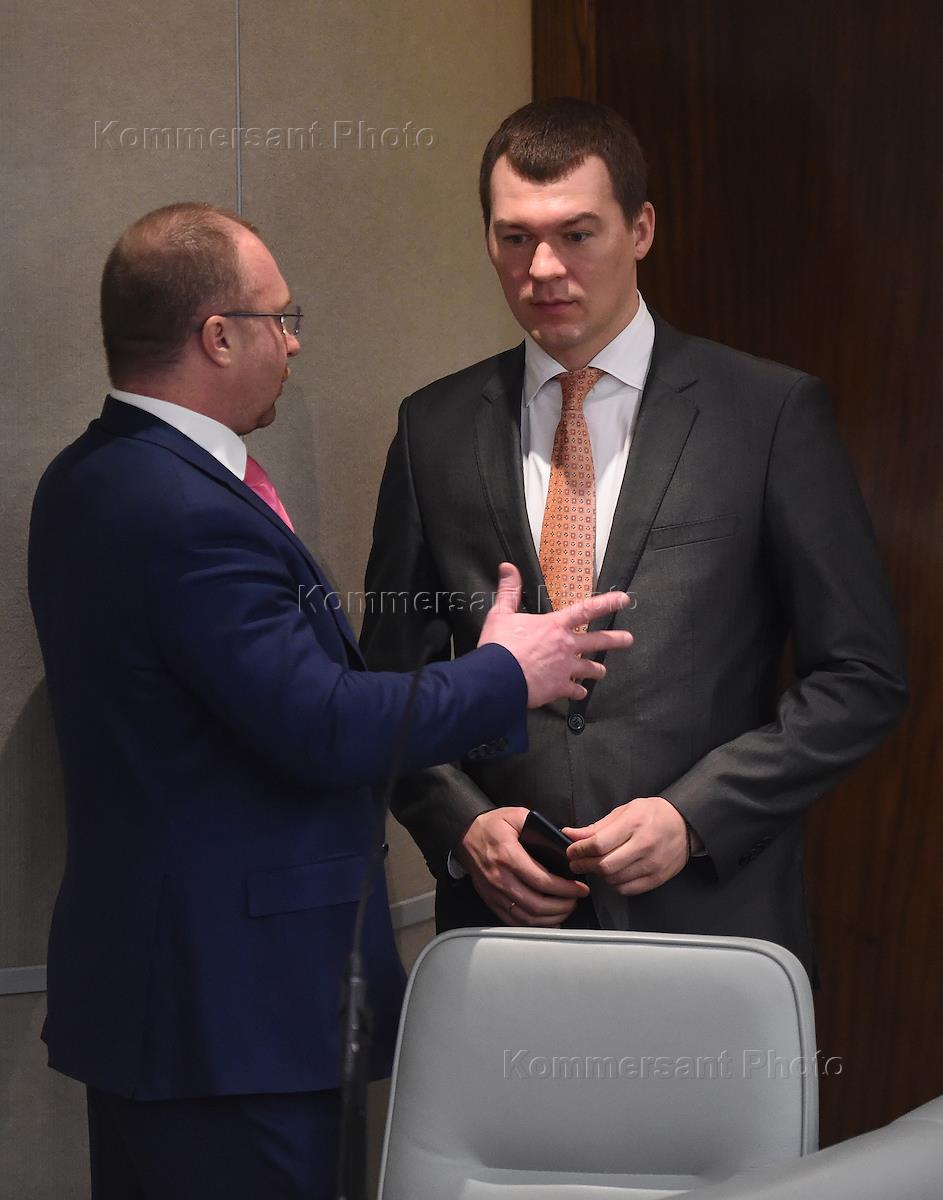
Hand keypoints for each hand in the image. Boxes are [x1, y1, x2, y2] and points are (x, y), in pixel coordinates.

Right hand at [455, 807, 590, 925]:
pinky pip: (513, 921)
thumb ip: (539, 826)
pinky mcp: (491, 900)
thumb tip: (562, 842)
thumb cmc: (491, 826)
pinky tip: (547, 921)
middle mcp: (500, 877)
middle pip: (536, 904)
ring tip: (565, 910)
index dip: (565, 888)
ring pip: (526, 917)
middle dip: (562, 906)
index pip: (541, 880)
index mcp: (508, 856)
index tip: (579, 889)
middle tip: (575, 901)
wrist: (464, 835)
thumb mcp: (516, 815)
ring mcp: (494, 892)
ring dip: (550, 918)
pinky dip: (533, 926)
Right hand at [478, 563, 632, 707]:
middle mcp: (565, 646)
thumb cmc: (499, 647)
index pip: (586, 610)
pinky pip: (574, 690)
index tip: (623, 600)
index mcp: (554, 626)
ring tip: (601, 672)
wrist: (496, 678)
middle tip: (628, 639)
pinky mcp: (558, 687)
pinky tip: (578, 693)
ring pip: (589, 669)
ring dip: (596, 670)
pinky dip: (577, 692)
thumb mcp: (501, 614)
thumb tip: (508, 568)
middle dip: (616, 640)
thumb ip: (509, 591)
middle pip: (598, 641)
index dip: (607, 603)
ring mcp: (565, 668)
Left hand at [564, 797, 692, 894]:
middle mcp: (644, 844)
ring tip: (595, 866)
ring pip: (614, 879)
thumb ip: (596, 826)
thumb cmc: (653, 814)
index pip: (598, 844)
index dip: (579, 850)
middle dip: (584, 865)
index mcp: (634, 823)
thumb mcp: (624, 811)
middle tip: (576, 862)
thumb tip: (571, 834)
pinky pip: (627, 889)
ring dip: (598, 875)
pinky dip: (614, 884)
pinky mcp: (658, 878)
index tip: (572, 851)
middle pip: (604, 865)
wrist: (685, 824)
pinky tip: (613, 874)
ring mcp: (652, 864)